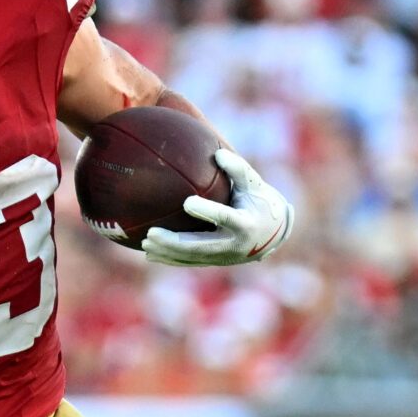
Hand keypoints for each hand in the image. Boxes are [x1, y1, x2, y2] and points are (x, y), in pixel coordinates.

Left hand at [142, 148, 294, 265]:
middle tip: (151, 234)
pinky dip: (171, 260)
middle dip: (175, 243)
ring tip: (145, 243)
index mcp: (246, 223)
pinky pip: (190, 262)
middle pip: (201, 246)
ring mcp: (224, 257)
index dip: (207, 211)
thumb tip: (218, 154)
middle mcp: (234, 244)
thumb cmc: (261, 202)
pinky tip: (150, 255)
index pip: (224, 217)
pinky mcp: (216, 262)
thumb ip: (238, 169)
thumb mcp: (255, 185)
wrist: (273, 234)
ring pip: (192, 257)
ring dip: (167, 253)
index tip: (187, 202)